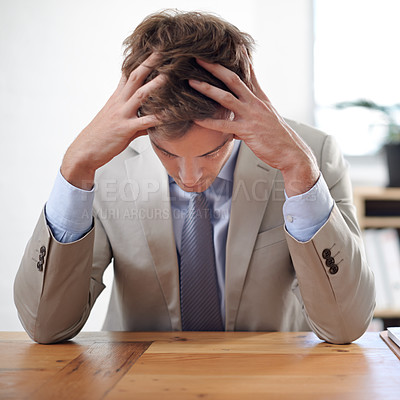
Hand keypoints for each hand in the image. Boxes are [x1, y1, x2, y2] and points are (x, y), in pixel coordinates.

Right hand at [61, 54, 164, 188]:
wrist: (85, 151)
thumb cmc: (100, 138)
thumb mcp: (118, 125)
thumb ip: (136, 122)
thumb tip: (150, 125)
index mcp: (116, 99)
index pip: (127, 74)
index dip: (139, 61)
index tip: (152, 51)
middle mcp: (118, 103)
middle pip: (135, 77)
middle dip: (149, 64)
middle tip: (163, 52)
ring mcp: (121, 115)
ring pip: (140, 95)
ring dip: (155, 84)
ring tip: (169, 76)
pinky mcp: (124, 129)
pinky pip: (144, 122)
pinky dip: (157, 118)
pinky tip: (169, 116)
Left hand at [189, 59, 319, 195]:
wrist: (291, 152)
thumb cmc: (278, 138)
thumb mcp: (268, 119)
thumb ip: (251, 115)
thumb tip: (236, 123)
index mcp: (261, 99)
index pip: (249, 74)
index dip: (241, 60)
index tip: (232, 46)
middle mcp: (255, 103)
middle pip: (233, 80)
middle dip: (215, 68)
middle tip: (199, 58)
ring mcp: (251, 116)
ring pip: (226, 98)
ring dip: (207, 89)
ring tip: (191, 82)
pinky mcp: (247, 131)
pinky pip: (224, 125)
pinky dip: (209, 122)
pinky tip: (196, 119)